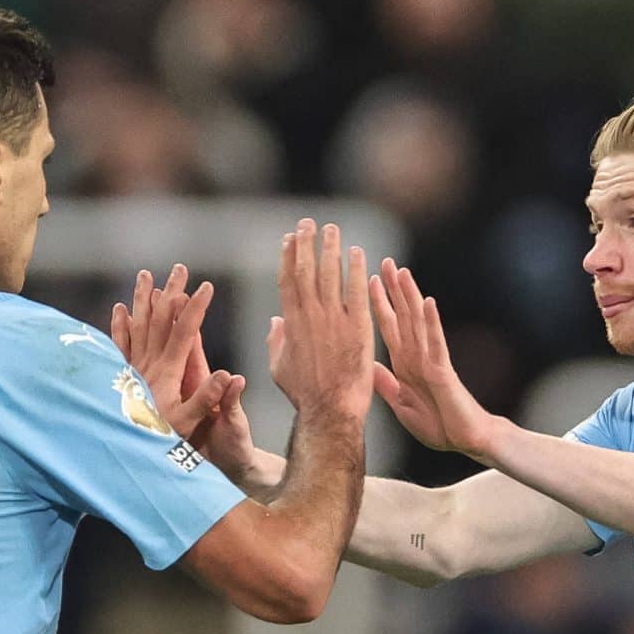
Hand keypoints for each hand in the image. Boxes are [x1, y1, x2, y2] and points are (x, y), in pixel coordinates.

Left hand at [109, 263, 241, 440]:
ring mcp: (135, 368)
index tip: (206, 286)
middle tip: (179, 269)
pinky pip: (120, 344)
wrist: (123, 450)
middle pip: (160, 319)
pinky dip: (120, 325)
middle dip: (171, 292)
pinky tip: (119, 311)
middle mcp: (150, 364)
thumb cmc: (162, 439)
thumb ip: (207, 398)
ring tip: (145, 276)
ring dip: (143, 299)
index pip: (184, 331)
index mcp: (169, 372)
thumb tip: (229, 374)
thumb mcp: (190, 423)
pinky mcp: (123, 376)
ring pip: (138, 325)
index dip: (196, 307)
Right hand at [269, 219, 372, 420]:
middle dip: (307, 244)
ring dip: (331, 248)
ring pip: (331, 274)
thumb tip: (275, 321)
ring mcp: (335, 320)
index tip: (289, 238)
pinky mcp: (358, 327)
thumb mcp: (279, 368)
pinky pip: (358, 291)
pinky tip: (357, 252)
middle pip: (307, 270)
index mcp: (291, 323)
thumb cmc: (305, 394)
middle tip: (309, 224)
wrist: (331, 410)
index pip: (288, 280)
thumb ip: (276, 341)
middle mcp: (311, 316)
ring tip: (332, 229)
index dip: (288, 256)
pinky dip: (356, 270)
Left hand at [369, 259, 501, 459]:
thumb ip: (386, 385)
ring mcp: (431, 361)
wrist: (467, 442)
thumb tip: (369, 365)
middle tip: (385, 261)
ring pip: (418, 322)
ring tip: (402, 272)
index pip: (390, 328)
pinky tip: (428, 302)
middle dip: (394, 290)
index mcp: (405, 366)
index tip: (368, 281)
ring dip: (410, 297)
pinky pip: (436, 343)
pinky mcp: (444, 370)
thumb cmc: (440, 427)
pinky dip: (431, 322)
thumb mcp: (402, 406)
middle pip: (403, 316)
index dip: (379, 305)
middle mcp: (417, 357)